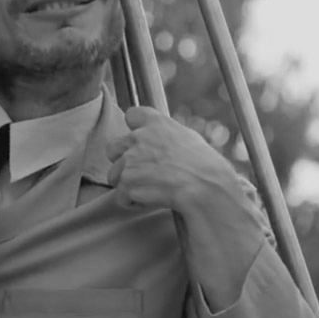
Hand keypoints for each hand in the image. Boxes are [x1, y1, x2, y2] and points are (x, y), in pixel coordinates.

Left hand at [105, 106, 241, 214]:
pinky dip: (133, 202)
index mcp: (156, 123)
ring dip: (128, 185)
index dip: (133, 130)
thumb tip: (159, 140)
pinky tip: (153, 200)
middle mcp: (139, 138)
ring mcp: (130, 160)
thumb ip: (166, 135)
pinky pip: (121, 196)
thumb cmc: (204, 166)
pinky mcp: (127, 182)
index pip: (132, 115)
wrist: (205, 187)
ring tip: (152, 191)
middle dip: (122, 162)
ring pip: (115, 175)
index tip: (140, 142)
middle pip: (113, 148)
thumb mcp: (188, 139)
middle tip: (141, 174)